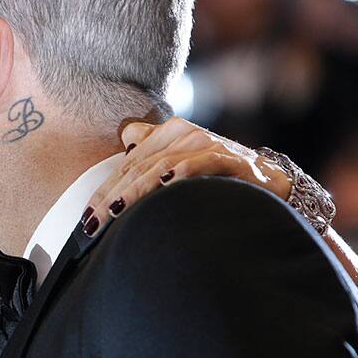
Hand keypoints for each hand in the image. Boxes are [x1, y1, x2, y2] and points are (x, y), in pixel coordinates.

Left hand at [83, 117, 291, 235]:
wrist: (271, 184)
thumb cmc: (218, 179)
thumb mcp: (182, 160)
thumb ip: (153, 148)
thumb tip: (126, 136)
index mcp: (169, 134)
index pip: (127, 165)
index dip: (103, 190)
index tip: (85, 219)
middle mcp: (184, 134)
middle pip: (137, 167)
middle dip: (111, 197)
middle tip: (92, 224)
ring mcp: (206, 144)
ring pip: (159, 167)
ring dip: (133, 192)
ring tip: (114, 212)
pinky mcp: (228, 159)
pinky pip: (197, 164)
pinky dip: (177, 175)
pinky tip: (161, 187)